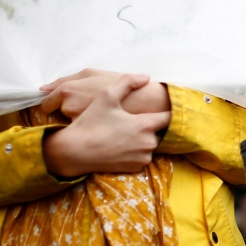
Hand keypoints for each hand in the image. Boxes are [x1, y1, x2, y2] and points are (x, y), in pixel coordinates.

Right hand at [43, 74, 170, 177]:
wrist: (75, 152)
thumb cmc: (91, 122)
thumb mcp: (106, 95)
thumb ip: (128, 82)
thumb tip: (146, 77)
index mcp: (145, 125)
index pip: (169, 117)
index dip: (168, 111)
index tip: (165, 107)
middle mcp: (149, 143)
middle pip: (160, 131)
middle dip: (152, 125)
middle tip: (136, 120)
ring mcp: (143, 157)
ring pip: (151, 144)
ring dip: (144, 138)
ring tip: (126, 133)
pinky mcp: (137, 168)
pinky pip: (143, 156)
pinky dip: (137, 151)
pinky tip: (122, 144)